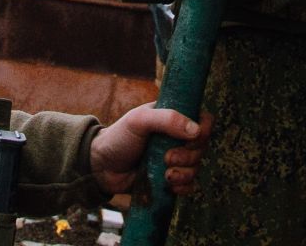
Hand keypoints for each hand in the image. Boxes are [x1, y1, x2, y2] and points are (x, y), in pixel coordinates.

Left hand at [90, 105, 212, 196]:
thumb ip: (168, 119)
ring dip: (184, 172)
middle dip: (188, 155)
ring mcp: (175, 159)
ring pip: (197, 167)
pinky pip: (189, 185)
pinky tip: (170, 186)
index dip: (203, 130)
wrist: (101, 167)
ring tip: (165, 175)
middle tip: (167, 158)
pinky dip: (184, 187)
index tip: (192, 138)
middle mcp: (177, 138)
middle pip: (202, 146)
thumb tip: (196, 130)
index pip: (203, 120)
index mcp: (173, 118)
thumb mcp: (139, 120)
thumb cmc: (119, 137)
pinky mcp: (170, 179)